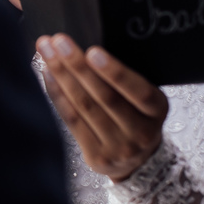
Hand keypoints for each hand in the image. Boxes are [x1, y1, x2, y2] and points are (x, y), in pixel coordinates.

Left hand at [38, 34, 167, 180]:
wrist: (137, 161)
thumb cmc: (136, 116)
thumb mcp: (144, 98)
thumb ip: (124, 80)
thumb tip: (86, 49)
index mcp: (157, 110)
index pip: (138, 91)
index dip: (114, 72)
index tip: (92, 51)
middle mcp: (141, 133)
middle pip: (104, 96)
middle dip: (78, 65)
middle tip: (58, 41)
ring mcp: (119, 148)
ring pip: (84, 106)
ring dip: (62, 76)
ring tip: (46, 53)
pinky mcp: (97, 157)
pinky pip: (72, 120)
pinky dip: (57, 95)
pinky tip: (48, 75)